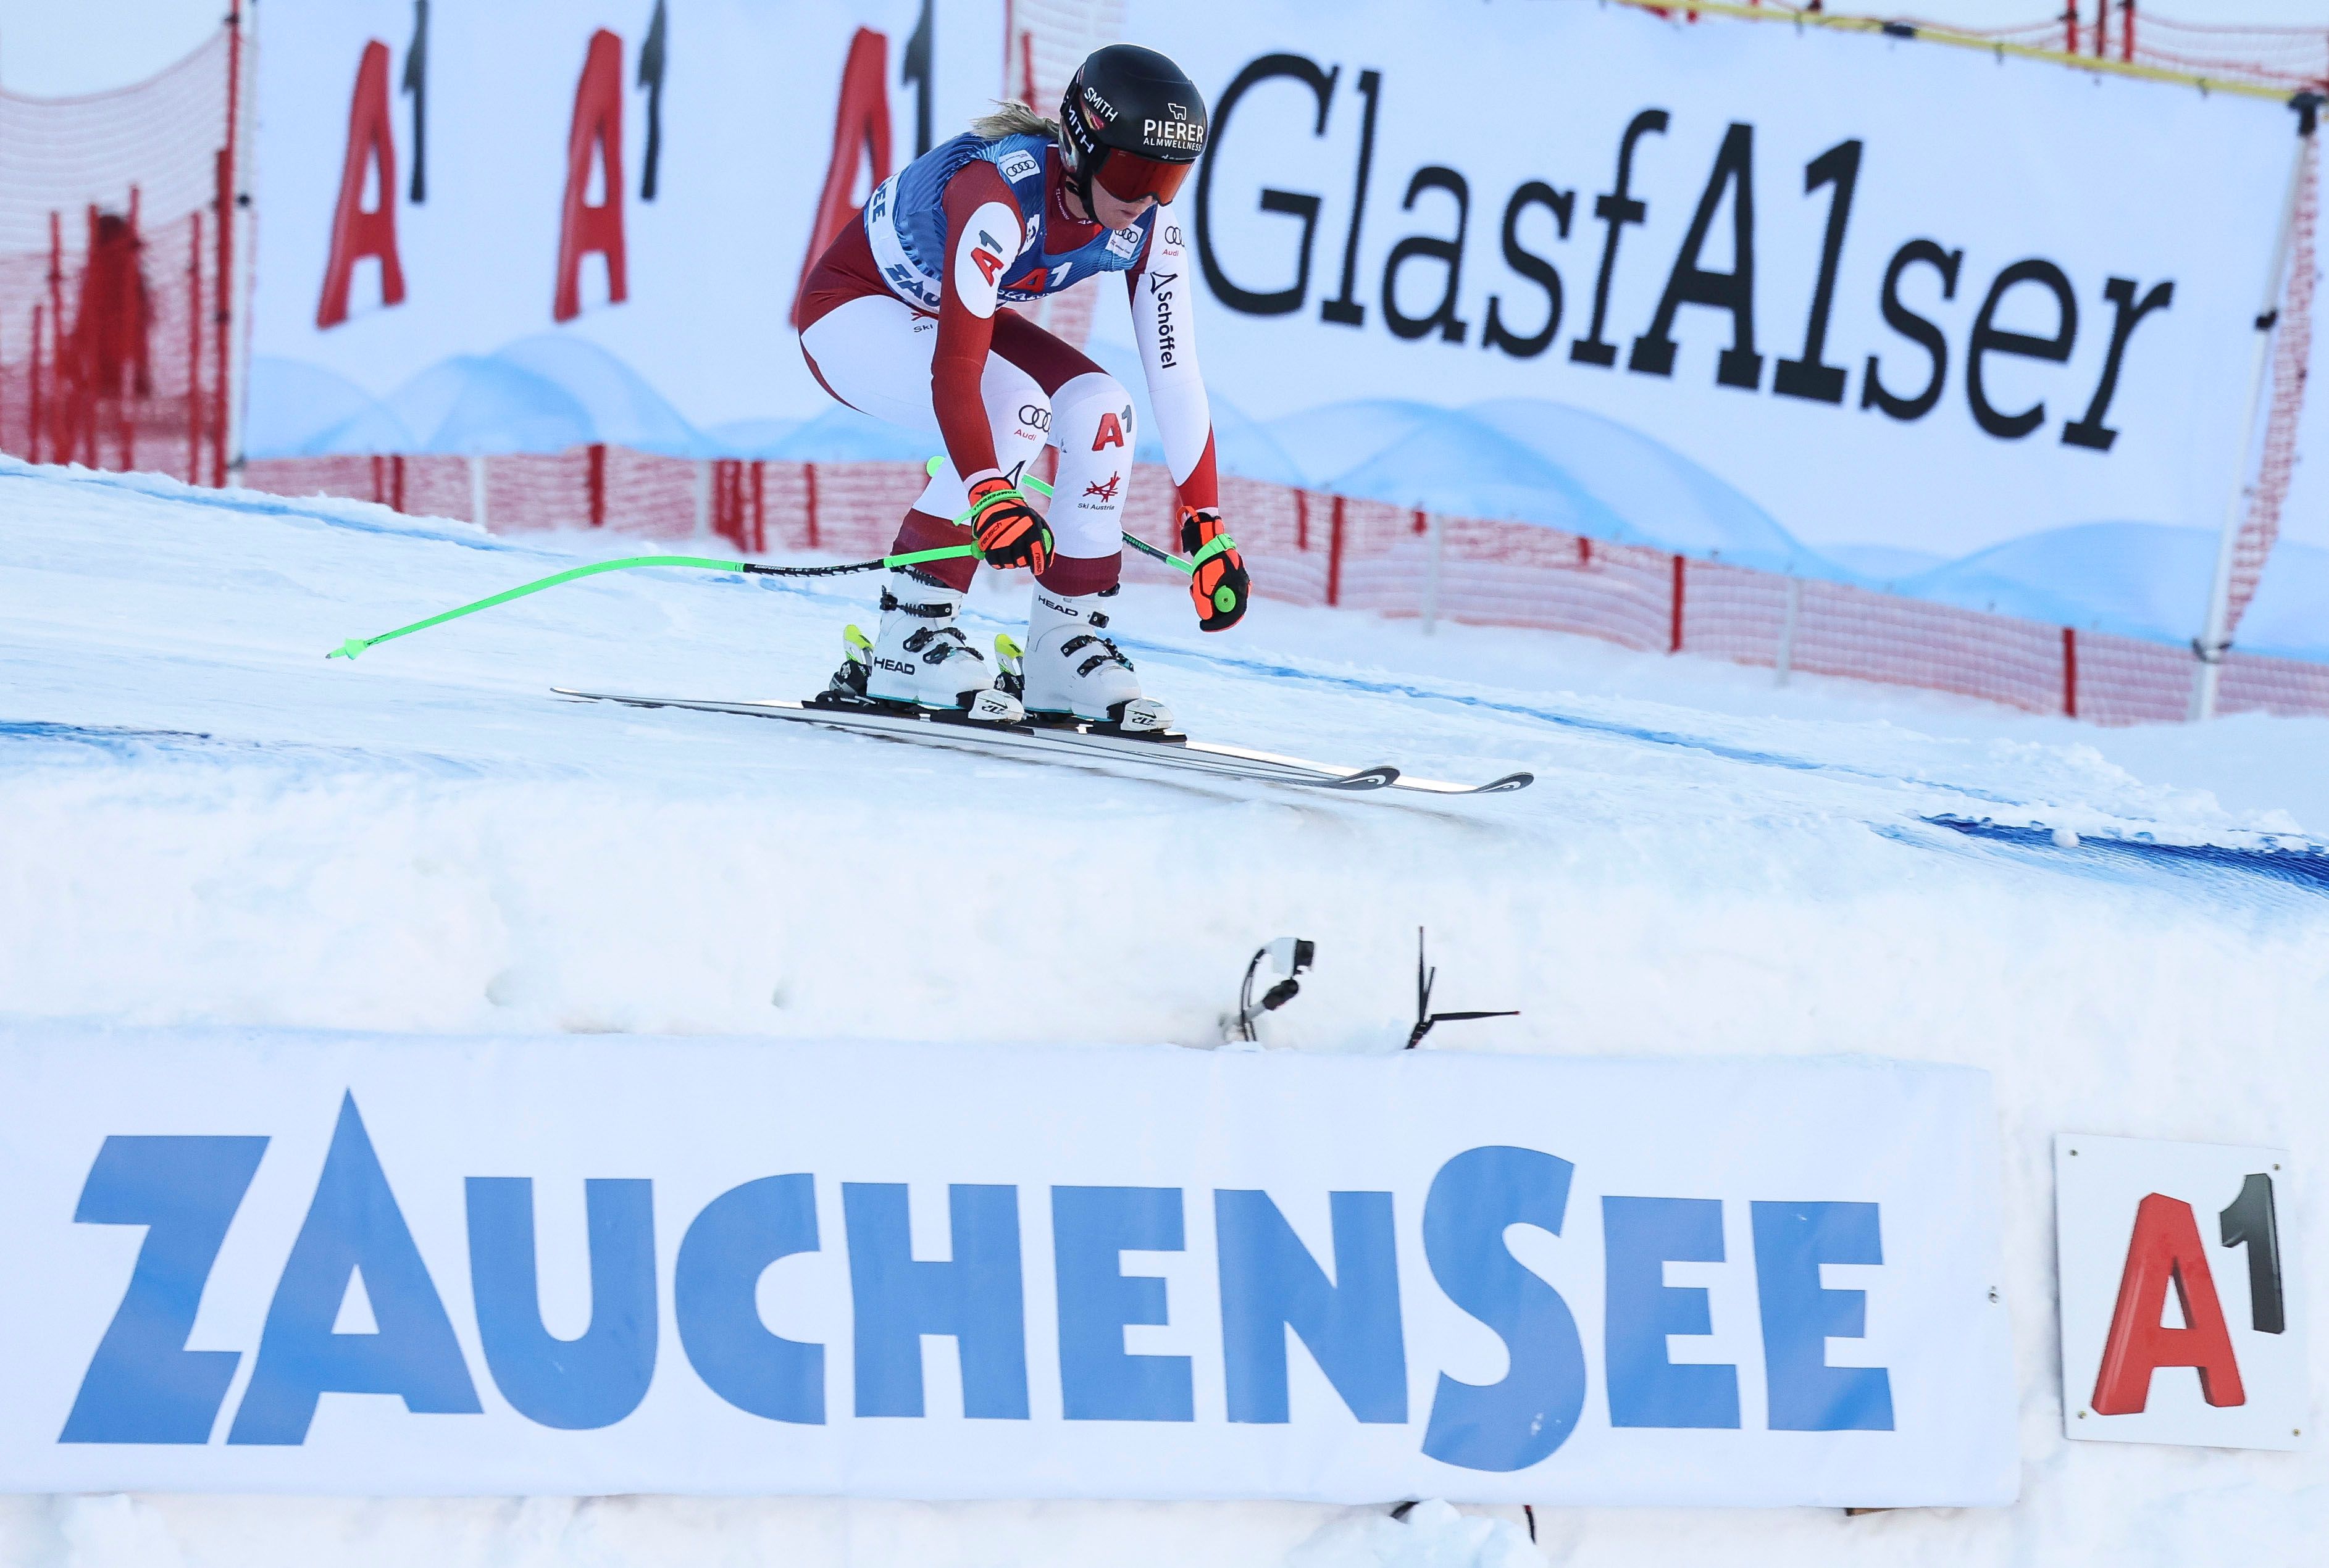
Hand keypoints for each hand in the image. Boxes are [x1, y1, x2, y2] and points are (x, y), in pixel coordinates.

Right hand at [967, 472, 1052, 572]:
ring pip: (1008, 563)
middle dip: (1023, 563)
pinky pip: (994, 561)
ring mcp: (1000, 538)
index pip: (1037, 552)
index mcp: (1031, 527)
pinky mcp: (987, 541)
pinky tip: (1001, 558)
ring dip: (1011, 564)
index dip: (1038, 565)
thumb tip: (1048, 562)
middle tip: (1023, 560)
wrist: (996, 499)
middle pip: (1021, 561)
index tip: (1038, 570)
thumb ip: (1045, 540)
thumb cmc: (1020, 513)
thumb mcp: (1037, 521)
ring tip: (1012, 557)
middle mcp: (1016, 533)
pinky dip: (998, 563)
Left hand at [1180, 506, 1248, 631]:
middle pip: (1227, 609)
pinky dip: (1208, 590)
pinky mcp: (1230, 577)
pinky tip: (1198, 581)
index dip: (1217, 625)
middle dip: (1210, 610)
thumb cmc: (1208, 563)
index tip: (1203, 626)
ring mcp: (1236, 582)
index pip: (1233, 616)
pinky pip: (1220, 590)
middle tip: (1197, 606)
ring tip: (1194, 587)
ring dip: (1206, 598)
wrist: (1209, 541)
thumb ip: (1204, 605)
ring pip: (1221, 600)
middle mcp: (1241, 587)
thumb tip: (1206, 618)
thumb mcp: (1202, 587)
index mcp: (1239, 590)